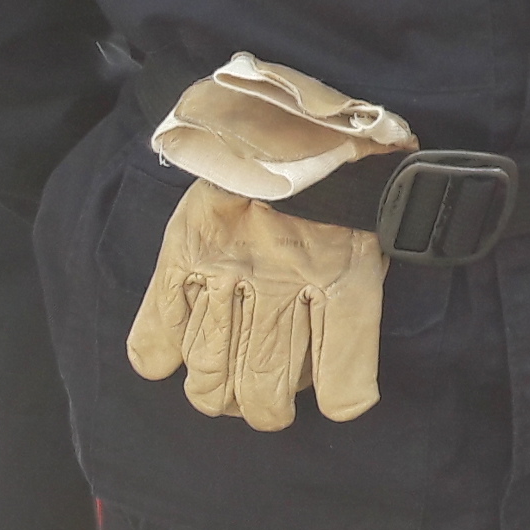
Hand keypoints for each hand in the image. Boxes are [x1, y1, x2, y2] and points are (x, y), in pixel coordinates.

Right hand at [126, 181, 386, 428]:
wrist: (287, 119)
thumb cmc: (337, 187)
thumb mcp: (371, 237)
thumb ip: (356, 297)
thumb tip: (343, 372)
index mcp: (344, 273)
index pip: (344, 369)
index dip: (343, 398)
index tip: (339, 403)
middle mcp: (283, 279)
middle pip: (266, 385)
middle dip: (265, 410)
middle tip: (266, 406)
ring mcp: (228, 270)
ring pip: (212, 373)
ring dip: (216, 395)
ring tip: (222, 391)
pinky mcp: (183, 255)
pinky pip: (158, 334)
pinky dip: (160, 358)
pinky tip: (177, 356)